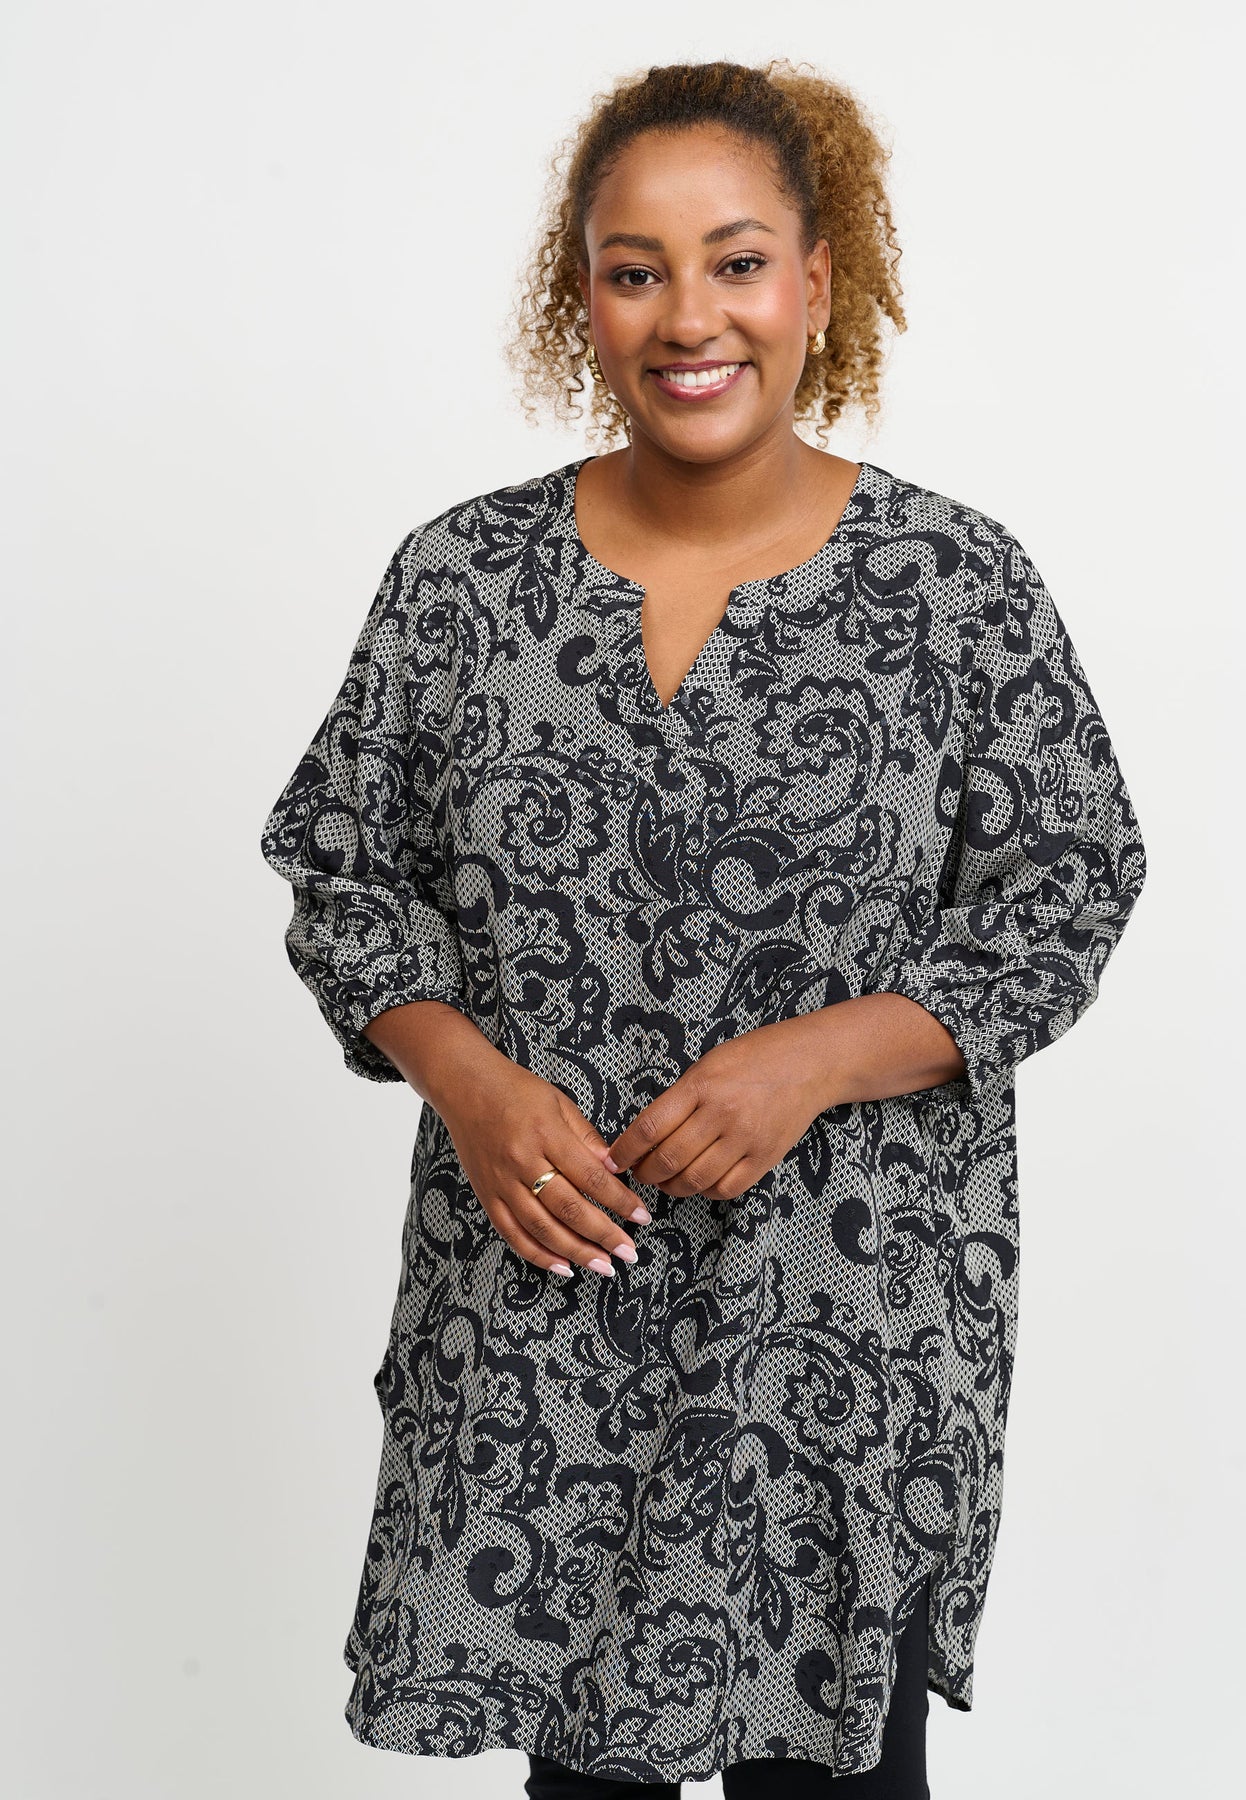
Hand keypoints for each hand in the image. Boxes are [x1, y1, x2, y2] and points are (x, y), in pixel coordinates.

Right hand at [437, 1060, 650, 1278]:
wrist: (465, 1086)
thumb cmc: (516, 1090)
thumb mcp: (560, 1103)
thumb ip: (587, 1138)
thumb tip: (616, 1170)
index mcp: (546, 1134)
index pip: (591, 1177)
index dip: (620, 1200)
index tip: (642, 1216)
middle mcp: (522, 1162)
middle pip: (568, 1208)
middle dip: (603, 1235)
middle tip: (629, 1252)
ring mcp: (501, 1183)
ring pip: (542, 1228)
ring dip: (576, 1252)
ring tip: (603, 1266)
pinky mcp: (486, 1196)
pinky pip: (512, 1233)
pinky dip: (538, 1255)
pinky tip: (562, 1267)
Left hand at [605, 1021, 829, 1199]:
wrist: (810, 1063)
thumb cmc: (754, 1058)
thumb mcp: (708, 1065)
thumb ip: (679, 1098)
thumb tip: (646, 1136)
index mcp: (700, 1085)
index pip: (649, 1127)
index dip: (625, 1151)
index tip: (613, 1161)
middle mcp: (721, 1113)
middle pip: (668, 1159)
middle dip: (644, 1174)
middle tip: (638, 1174)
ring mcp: (745, 1138)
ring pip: (694, 1180)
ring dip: (671, 1187)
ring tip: (665, 1181)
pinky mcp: (765, 1157)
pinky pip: (726, 1188)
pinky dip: (705, 1191)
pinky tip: (699, 1182)